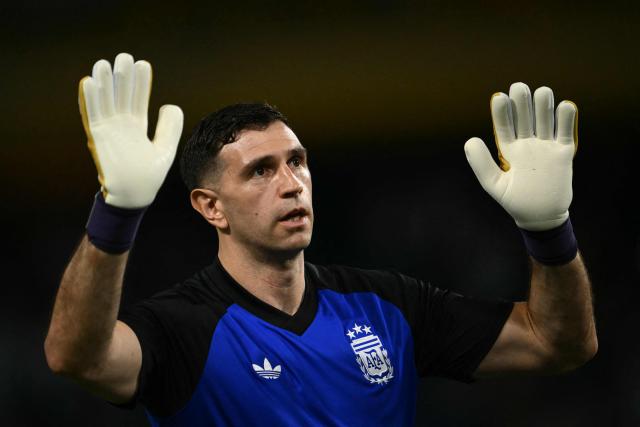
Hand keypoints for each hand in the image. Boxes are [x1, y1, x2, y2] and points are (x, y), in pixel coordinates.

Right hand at [79, 53, 182, 207]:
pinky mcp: (98, 138)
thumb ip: (170, 128)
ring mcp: (109, 130)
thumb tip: (170, 105)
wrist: (134, 196)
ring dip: (104, 83)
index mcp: (137, 126)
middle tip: (124, 57)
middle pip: (121, 96)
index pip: (138, 99)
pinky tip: (89, 83)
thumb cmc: (149, 176)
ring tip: (104, 64)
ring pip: (105, 102)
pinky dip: (89, 100)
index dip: (141, 83)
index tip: (143, 64)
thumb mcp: (165, 149)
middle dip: (123, 77)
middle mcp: (122, 125)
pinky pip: (92, 115)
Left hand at [464, 82, 577, 230]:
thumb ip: (481, 164)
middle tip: (519, 87)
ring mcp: (545, 147)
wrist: (541, 217)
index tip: (499, 97)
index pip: (504, 126)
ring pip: (545, 121)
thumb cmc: (515, 201)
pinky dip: (566, 119)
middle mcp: (527, 144)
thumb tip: (470, 140)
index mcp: (509, 150)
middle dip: (522, 102)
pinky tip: (564, 106)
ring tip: (542, 92)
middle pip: (525, 118)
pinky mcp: (563, 154)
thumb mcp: (494, 184)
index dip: (501, 112)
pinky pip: (565, 133)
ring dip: (543, 106)